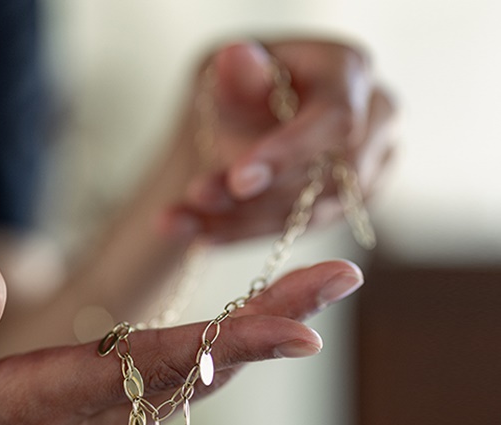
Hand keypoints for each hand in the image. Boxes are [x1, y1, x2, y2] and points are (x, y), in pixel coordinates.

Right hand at [0, 255, 362, 424]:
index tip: (304, 329)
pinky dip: (201, 364)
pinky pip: (151, 400)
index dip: (230, 344)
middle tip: (337, 281)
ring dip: (246, 344)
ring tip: (303, 300)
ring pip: (179, 388)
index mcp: (31, 405)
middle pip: (190, 372)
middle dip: (269, 328)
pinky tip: (230, 338)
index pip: (150, 367)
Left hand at [158, 38, 395, 242]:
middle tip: (197, 198)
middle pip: (325, 176)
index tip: (238, 180)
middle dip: (254, 197)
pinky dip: (245, 233)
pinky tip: (201, 233)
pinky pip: (301, 230)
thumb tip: (237, 57)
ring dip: (242, 221)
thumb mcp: (232, 75)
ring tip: (183, 220)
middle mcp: (374, 117)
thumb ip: (241, 75)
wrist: (244, 116)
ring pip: (311, 212)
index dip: (288, 153)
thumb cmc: (241, 86)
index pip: (336, 119)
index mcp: (349, 70)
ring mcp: (370, 164)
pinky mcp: (351, 202)